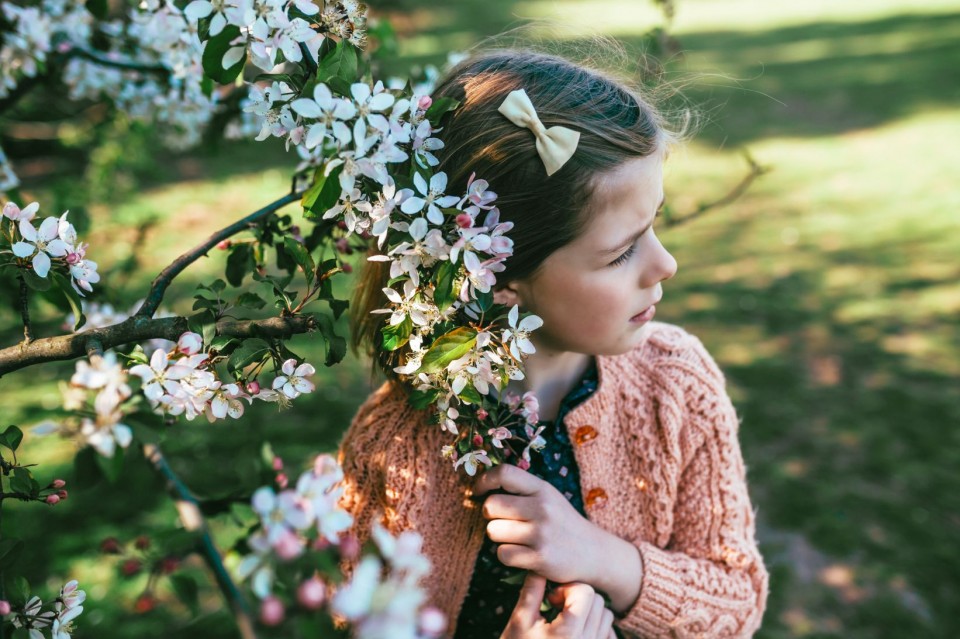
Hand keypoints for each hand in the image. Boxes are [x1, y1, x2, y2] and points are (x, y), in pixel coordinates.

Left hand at [474, 464, 603, 583]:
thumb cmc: (563, 524)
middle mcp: (542, 508)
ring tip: (516, 538)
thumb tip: (482, 488)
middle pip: (491, 505)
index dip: (484, 480)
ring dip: (499, 537)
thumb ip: (522, 490)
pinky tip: (522, 554)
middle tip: (502, 521)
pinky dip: (507, 555)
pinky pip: (503, 554)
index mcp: (542, 489)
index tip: (478, 491)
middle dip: (490, 515)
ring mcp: (541, 533)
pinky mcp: (540, 557)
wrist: (595, 552)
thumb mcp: (549, 498)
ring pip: (493, 531)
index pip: (505, 473)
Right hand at [500, 573, 615, 638]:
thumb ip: (532, 590)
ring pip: (607, 616)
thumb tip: (539, 566)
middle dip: (577, 597)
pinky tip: (577, 632)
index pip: (585, 592)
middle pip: (598, 601)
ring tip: (566, 620)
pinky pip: (609, 634)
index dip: (567, 588)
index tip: (551, 599)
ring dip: (588, 611)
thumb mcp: (519, 620)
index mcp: (568, 634)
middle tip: (557, 607)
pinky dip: (597, 628)